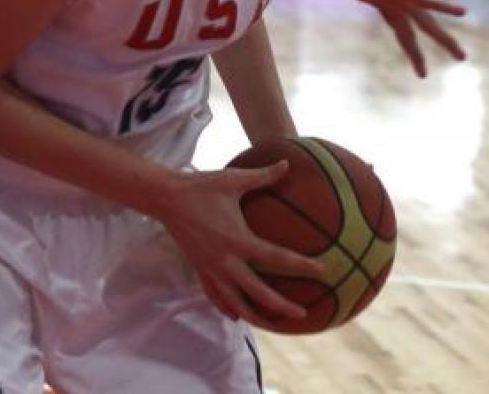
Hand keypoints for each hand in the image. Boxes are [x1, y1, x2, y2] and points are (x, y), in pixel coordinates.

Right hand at [154, 162, 323, 323]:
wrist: (166, 197)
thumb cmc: (201, 186)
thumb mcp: (233, 179)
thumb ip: (263, 176)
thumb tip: (287, 164)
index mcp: (238, 240)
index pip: (276, 258)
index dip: (302, 266)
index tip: (323, 271)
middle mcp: (226, 261)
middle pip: (259, 293)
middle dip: (282, 307)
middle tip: (302, 314)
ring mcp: (211, 269)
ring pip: (236, 304)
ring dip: (256, 316)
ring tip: (273, 324)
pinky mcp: (199, 270)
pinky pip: (216, 297)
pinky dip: (228, 308)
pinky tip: (237, 315)